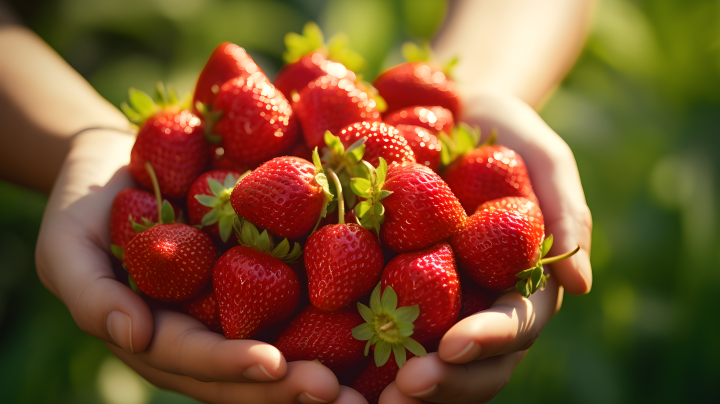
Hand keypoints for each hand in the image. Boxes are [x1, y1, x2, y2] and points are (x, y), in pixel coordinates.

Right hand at [35, 130, 355, 403]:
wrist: (127, 161)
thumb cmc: (88, 205)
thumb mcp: (66, 246)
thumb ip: (91, 293)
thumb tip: (133, 336)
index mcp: (164, 336)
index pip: (200, 362)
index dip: (235, 367)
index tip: (274, 366)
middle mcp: (210, 332)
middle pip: (254, 372)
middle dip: (294, 387)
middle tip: (340, 395)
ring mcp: (241, 307)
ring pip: (288, 346)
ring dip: (330, 365)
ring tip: (372, 379)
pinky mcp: (269, 273)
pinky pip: (304, 299)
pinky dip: (341, 314)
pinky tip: (382, 318)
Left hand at [378, 91, 591, 402]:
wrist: (447, 112)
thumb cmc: (501, 132)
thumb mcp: (541, 157)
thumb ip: (566, 212)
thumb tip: (581, 286)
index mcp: (519, 282)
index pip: (515, 325)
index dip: (490, 341)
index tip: (454, 346)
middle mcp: (479, 303)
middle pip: (472, 363)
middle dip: (445, 382)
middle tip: (404, 389)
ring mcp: (437, 301)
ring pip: (430, 363)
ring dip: (404, 388)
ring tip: (368, 398)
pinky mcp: (392, 288)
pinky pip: (381, 331)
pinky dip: (363, 356)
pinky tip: (331, 369)